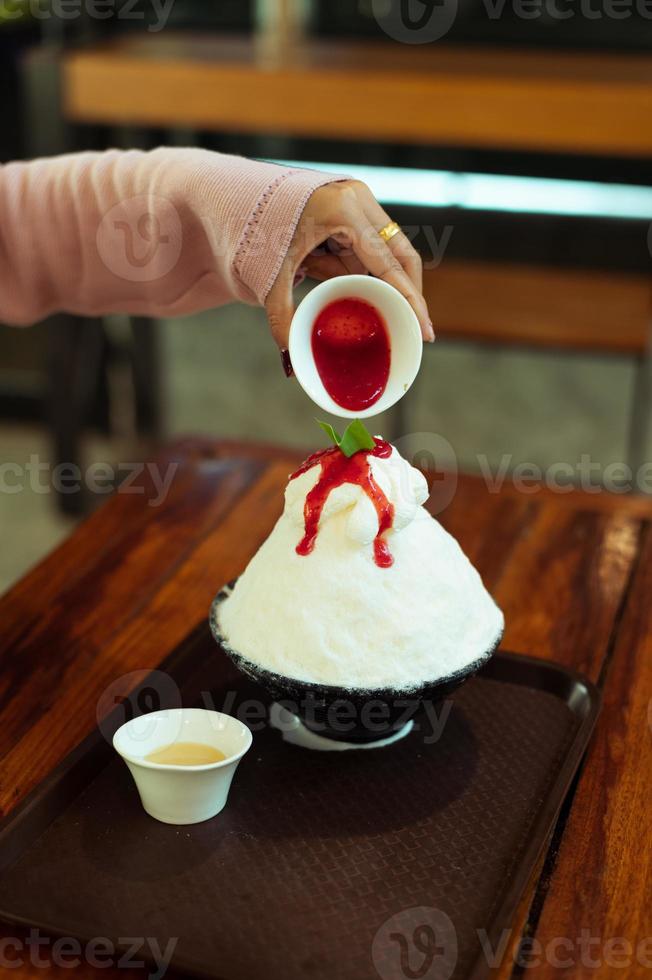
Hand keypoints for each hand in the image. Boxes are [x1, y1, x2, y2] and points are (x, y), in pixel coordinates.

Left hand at [264, 180, 433, 354]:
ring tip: (326, 278)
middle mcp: (357, 198)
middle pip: (400, 254)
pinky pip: (368, 245)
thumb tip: (290, 352)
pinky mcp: (353, 204)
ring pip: (383, 251)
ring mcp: (358, 198)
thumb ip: (282, 313)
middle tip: (413, 326)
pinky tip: (341, 278)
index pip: (388, 262)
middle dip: (403, 292)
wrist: (239, 195)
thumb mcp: (270, 273)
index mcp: (341, 209)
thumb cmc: (255, 227)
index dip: (410, 300)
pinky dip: (359, 268)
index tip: (425, 328)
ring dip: (367, 278)